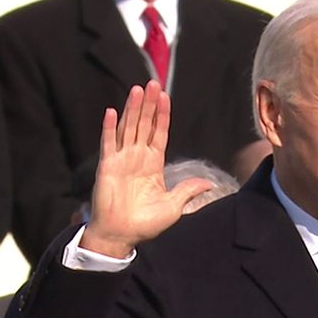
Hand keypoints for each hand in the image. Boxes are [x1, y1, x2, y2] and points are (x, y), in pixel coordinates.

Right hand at [81, 81, 211, 257]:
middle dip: (149, 105)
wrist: (122, 235)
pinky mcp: (108, 166)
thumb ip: (188, 190)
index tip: (166, 97)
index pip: (159, 133)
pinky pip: (109, 143)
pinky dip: (110, 127)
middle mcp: (137, 158)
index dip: (163, 115)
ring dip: (132, 109)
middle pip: (144, 125)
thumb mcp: (173, 206)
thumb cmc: (146, 224)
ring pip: (128, 128)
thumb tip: (209, 183)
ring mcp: (122, 160)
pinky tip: (112, 112)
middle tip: (153, 83)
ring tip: (137, 90)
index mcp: (153, 164)